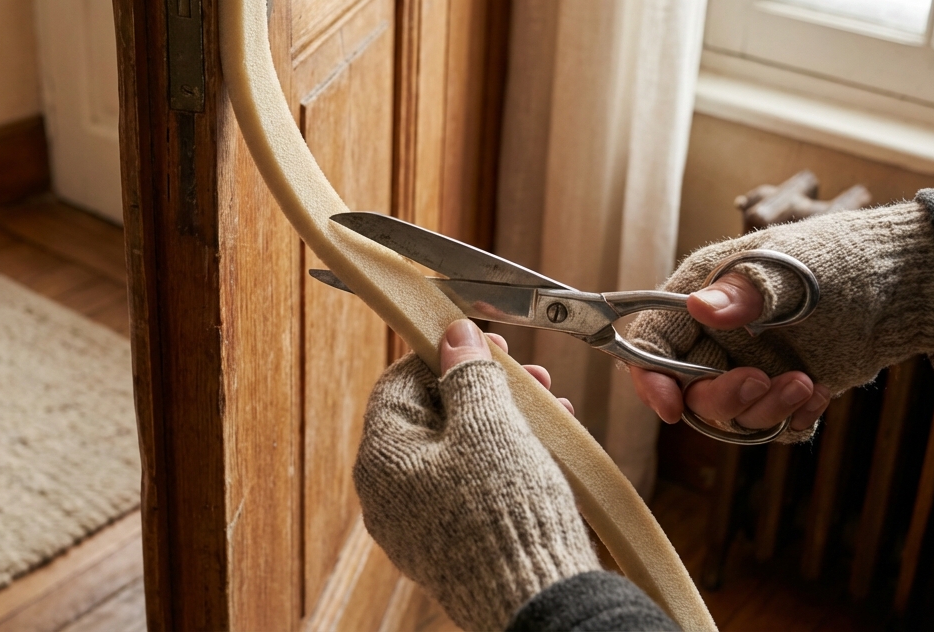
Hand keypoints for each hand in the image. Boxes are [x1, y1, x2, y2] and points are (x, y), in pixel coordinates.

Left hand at [354, 320, 602, 629]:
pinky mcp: (451, 544)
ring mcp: (418, 524)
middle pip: (431, 416)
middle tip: (532, 376)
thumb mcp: (489, 425)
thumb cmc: (504, 511)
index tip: (489, 343)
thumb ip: (469, 374)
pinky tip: (547, 446)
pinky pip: (470, 485)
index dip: (445, 353)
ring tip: (552, 409)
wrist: (535, 599)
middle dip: (485, 388)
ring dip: (503, 420)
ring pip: (457, 450)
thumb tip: (454, 334)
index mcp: (381, 458)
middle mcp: (388, 494)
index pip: (399, 382)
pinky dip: (504, 460)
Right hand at [628, 273, 829, 434]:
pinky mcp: (778, 390)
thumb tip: (699, 307)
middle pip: (688, 390)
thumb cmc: (840, 260)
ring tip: (807, 384)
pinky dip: (793, 420)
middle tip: (763, 381)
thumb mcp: (793, 271)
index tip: (670, 407)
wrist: (903, 286)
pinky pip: (769, 426)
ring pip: (729, 415)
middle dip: (723, 397)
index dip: (650, 377)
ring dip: (764, 410)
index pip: (653, 342)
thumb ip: (746, 291)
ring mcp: (746, 365)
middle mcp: (714, 336)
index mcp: (700, 295)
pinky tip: (821, 393)